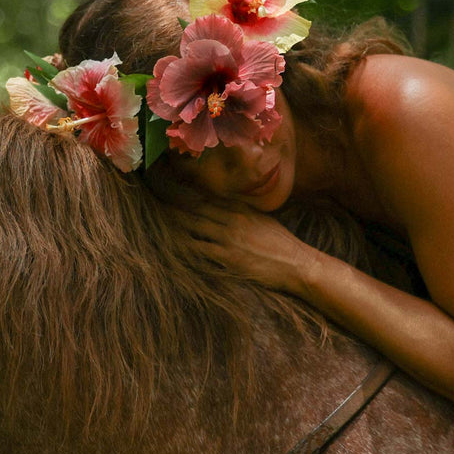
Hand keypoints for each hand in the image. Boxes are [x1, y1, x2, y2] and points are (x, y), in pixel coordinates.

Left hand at [169, 199, 312, 293]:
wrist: (298, 264)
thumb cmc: (283, 245)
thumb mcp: (263, 220)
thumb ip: (243, 213)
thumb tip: (226, 210)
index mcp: (241, 208)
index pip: (206, 196)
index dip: (185, 192)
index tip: (168, 189)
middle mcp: (233, 218)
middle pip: (195, 207)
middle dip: (173, 205)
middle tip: (155, 202)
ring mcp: (230, 237)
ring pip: (193, 226)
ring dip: (174, 224)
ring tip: (157, 223)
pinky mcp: (229, 257)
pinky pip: (200, 249)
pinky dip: (185, 247)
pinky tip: (173, 246)